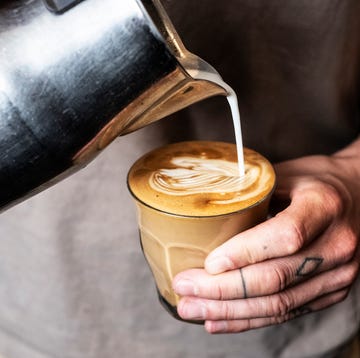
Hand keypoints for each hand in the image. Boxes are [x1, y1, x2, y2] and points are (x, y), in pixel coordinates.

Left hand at [172, 138, 359, 332]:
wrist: (359, 194)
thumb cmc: (315, 181)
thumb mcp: (286, 174)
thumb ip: (252, 194)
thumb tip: (204, 217)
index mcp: (324, 206)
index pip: (285, 236)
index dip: (244, 253)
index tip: (207, 264)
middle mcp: (337, 245)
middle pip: (275, 278)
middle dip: (223, 290)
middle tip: (184, 289)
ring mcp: (338, 274)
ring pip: (278, 303)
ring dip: (230, 311)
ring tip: (192, 309)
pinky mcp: (331, 291)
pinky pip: (287, 311)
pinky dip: (250, 319)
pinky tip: (219, 320)